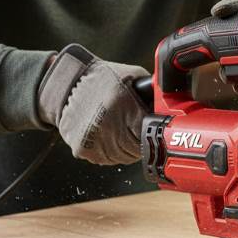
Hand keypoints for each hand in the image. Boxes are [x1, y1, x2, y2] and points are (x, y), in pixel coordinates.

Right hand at [38, 44, 147, 164]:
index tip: (152, 130)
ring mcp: (95, 140)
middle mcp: (109, 124)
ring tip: (119, 130)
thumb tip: (170, 108)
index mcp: (124, 105)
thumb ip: (152, 93)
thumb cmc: (102, 79)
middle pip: (138, 150)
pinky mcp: (83, 149)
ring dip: (126, 149)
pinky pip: (107, 160)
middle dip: (141, 142)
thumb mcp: (133, 77)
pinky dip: (110, 152)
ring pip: (124, 158)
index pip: (149, 133)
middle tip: (135, 129)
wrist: (67, 85)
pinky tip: (107, 135)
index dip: (152, 133)